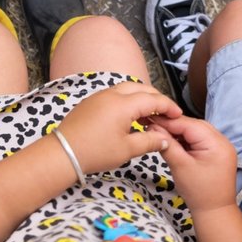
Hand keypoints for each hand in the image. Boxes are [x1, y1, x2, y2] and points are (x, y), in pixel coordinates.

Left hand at [56, 80, 179, 173]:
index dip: (168, 106)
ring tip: (150, 114)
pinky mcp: (91, 102)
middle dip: (156, 98)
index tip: (178, 115)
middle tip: (166, 112)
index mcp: (123, 104)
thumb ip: (149, 141)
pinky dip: (127, 100)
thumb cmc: (95, 152)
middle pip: (141, 88)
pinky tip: (130, 116)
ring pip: (127, 89)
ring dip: (141, 97)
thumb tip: (165, 139)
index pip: (153, 99)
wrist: (63, 153)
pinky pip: (115, 94)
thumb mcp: (127, 150)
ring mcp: (99, 96)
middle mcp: (112, 95)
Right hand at [154, 115, 240, 213]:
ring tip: (162, 134)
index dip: (169, 121)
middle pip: (194, 125)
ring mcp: (222, 146)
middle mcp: (223, 141)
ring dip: (179, 132)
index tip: (151, 119)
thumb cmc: (200, 193)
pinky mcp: (217, 152)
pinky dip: (186, 139)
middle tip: (153, 125)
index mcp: (217, 144)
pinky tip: (174, 142)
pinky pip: (200, 139)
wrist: (215, 211)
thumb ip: (168, 145)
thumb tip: (154, 129)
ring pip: (196, 131)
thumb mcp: (180, 167)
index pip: (189, 125)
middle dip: (174, 125)